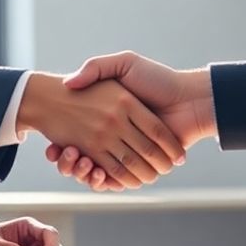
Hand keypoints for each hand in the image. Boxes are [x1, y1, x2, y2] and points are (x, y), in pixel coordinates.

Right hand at [18, 73, 185, 189]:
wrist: (191, 100)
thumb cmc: (159, 79)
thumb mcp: (124, 64)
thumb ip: (97, 67)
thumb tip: (69, 82)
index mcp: (111, 114)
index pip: (79, 131)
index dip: (63, 142)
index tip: (53, 145)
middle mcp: (118, 133)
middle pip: (85, 154)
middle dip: (71, 161)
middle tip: (63, 155)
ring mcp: (128, 150)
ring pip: (98, 168)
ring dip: (84, 172)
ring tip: (78, 163)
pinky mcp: (140, 164)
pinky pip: (117, 177)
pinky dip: (106, 181)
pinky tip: (96, 174)